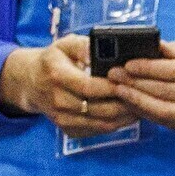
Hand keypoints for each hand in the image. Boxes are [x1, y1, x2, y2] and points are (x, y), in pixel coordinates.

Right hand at [0, 38, 135, 138]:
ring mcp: (62, 119)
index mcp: (57, 76)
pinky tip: (128, 114)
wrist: (31, 83)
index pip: (89, 87)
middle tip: (144, 95)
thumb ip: (84, 46)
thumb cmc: (54, 60)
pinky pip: (98, 131)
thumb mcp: (64, 44)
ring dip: (125, 117)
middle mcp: (58, 101)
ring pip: (102, 124)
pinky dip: (116, 124)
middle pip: (99, 109)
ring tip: (141, 105)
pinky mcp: (68, 130)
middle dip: (125, 103)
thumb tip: (100, 49)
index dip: (112, 87)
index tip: (131, 81)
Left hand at [108, 39, 174, 132]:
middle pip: (165, 91)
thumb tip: (152, 45)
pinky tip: (132, 103)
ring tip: (118, 91)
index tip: (127, 64)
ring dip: (136, 101)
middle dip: (136, 84)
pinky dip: (146, 112)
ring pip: (162, 110)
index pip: (172, 71)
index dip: (147, 68)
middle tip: (114, 76)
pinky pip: (165, 121)